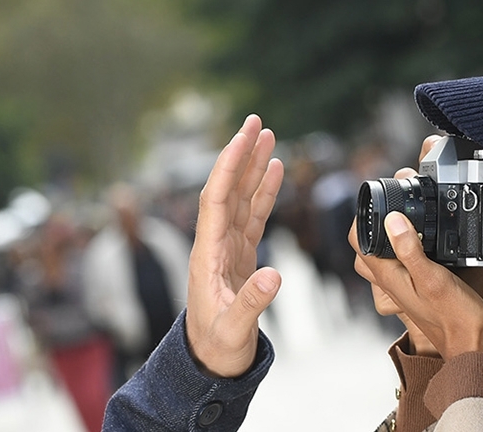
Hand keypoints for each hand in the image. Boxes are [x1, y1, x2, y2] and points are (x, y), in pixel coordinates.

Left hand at [186, 114, 284, 377]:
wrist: (210, 361)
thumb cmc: (218, 346)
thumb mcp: (234, 328)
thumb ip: (252, 302)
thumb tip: (274, 274)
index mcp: (207, 253)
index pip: (217, 199)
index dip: (229, 167)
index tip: (243, 138)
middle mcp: (215, 243)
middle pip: (227, 189)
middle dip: (240, 155)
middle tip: (255, 122)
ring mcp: (228, 247)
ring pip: (241, 197)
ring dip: (253, 167)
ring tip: (267, 135)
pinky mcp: (241, 254)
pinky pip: (252, 215)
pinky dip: (263, 191)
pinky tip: (274, 170)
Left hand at [348, 135, 482, 357]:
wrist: (472, 345)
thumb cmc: (454, 317)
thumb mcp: (433, 278)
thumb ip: (411, 250)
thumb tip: (391, 220)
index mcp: (388, 276)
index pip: (357, 240)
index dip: (363, 215)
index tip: (380, 198)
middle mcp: (390, 281)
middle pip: (366, 246)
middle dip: (374, 222)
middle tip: (393, 203)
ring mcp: (402, 286)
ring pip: (383, 254)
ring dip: (389, 235)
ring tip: (408, 217)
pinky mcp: (417, 288)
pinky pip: (401, 262)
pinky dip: (407, 246)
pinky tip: (427, 240)